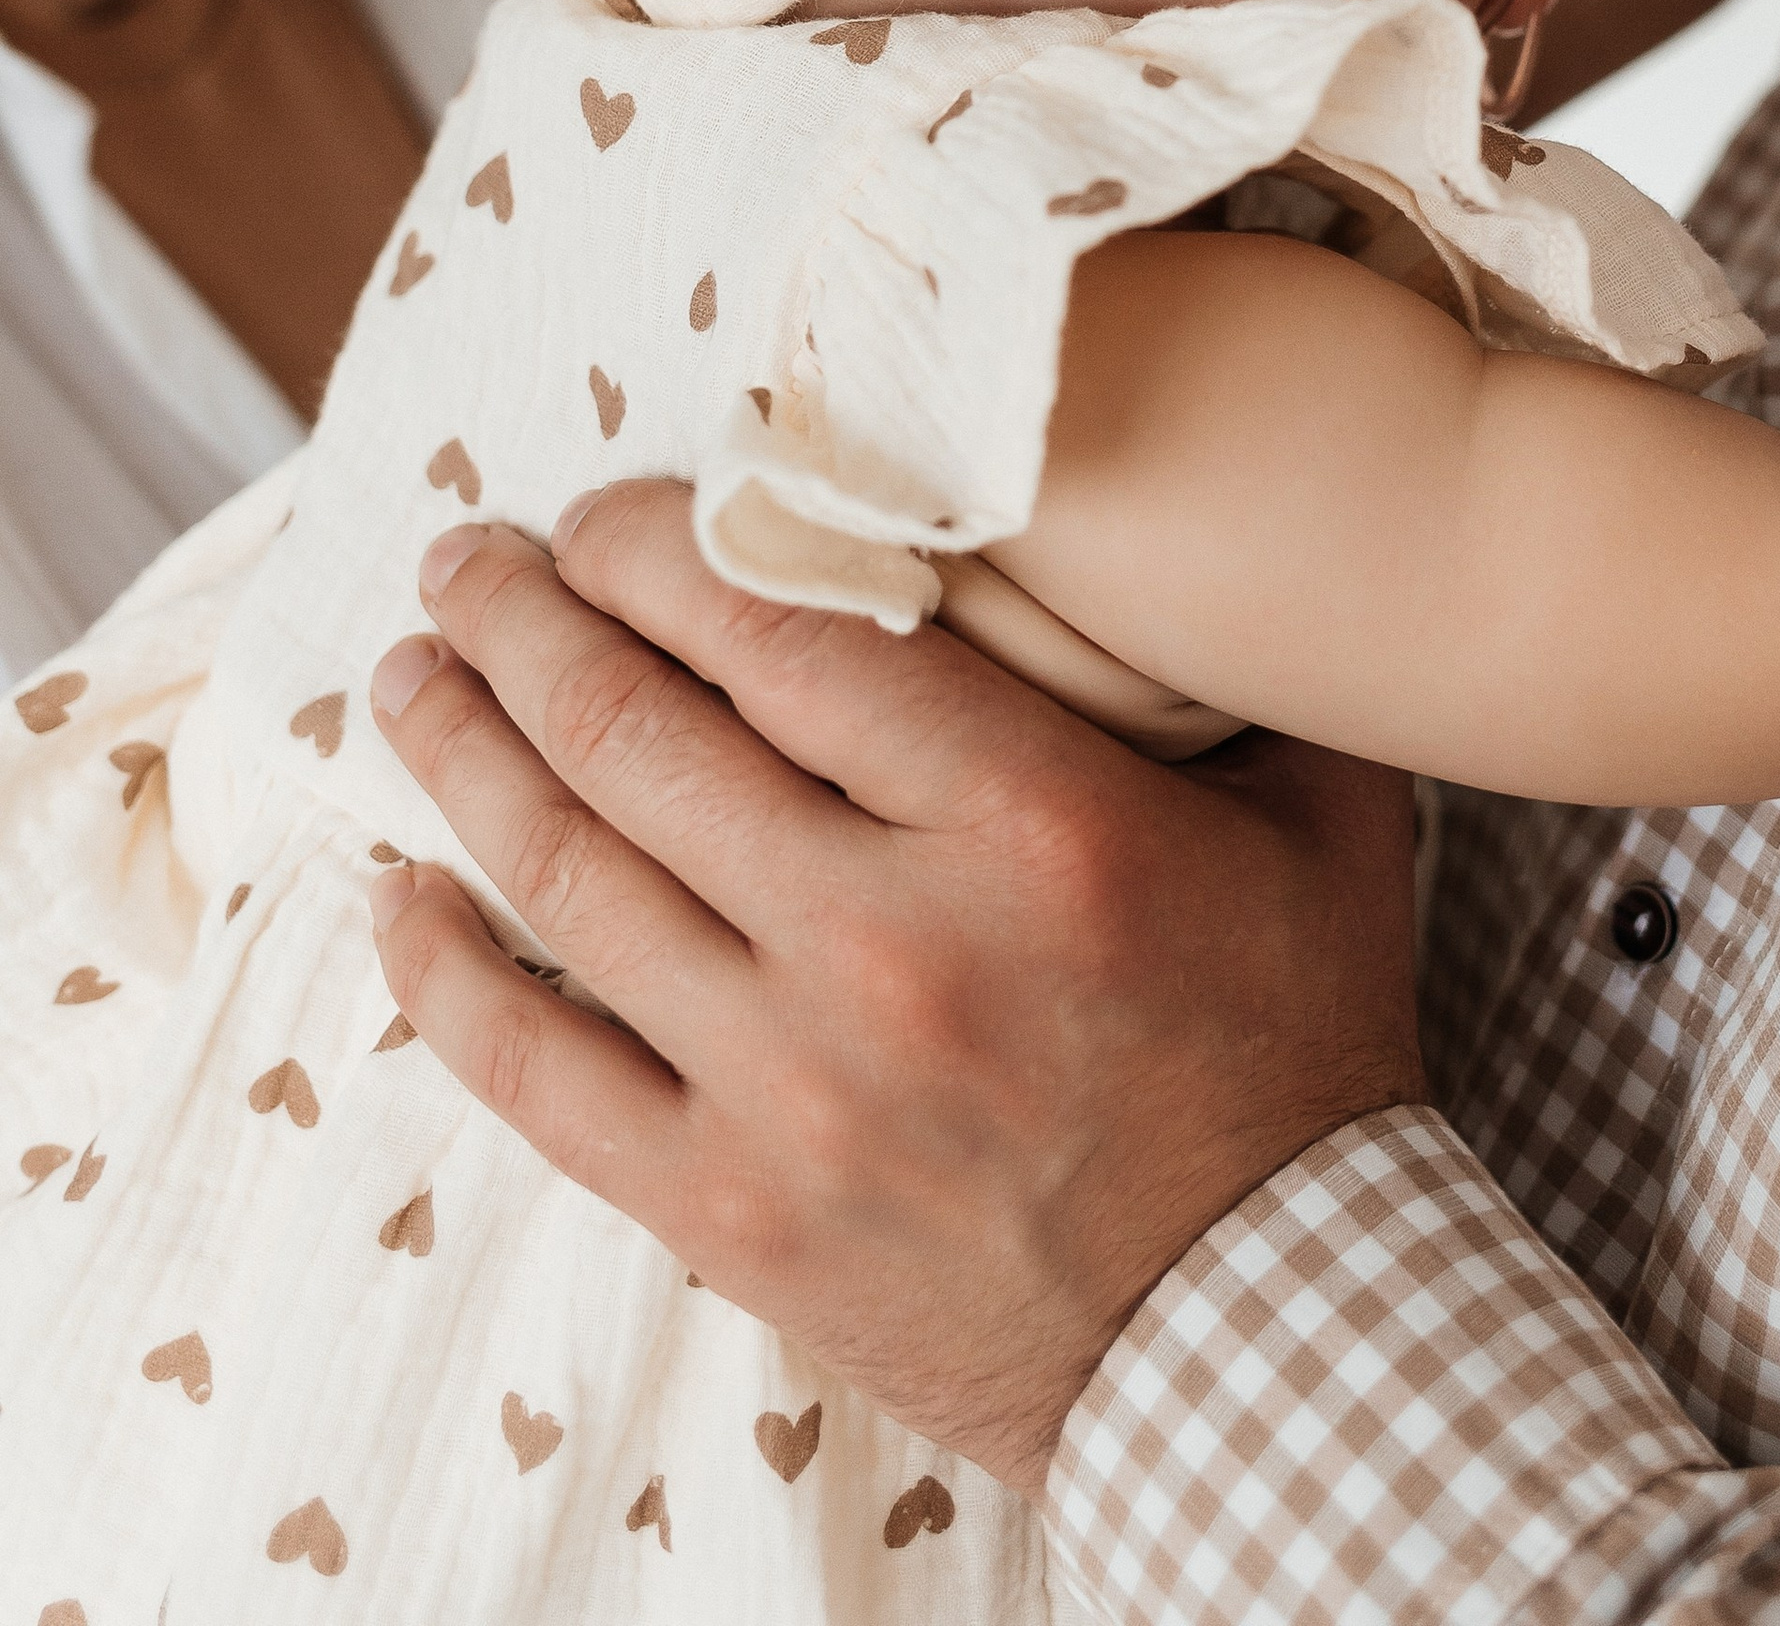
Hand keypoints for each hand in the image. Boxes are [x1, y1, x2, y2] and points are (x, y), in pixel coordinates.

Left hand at [366, 485, 1423, 1491]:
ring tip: (412, 675)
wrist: (1268, 1336)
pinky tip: (399, 894)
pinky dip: (444, 974)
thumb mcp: (1317, 819)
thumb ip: (1222, 667)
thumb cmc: (1298, 1051)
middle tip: (468, 556)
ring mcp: (789, 1089)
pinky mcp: (730, 1211)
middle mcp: (886, 943)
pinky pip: (538, 1072)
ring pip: (566, 876)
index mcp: (1029, 823)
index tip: (609, 505)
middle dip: (524, 618)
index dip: (659, 540)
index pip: (778, 626)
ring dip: (463, 753)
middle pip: (637, 730)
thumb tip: (1141, 527)